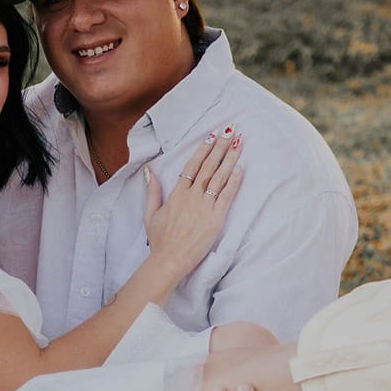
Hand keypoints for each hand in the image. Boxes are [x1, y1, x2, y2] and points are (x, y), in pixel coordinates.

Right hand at [142, 128, 242, 277]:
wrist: (169, 259)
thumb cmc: (160, 240)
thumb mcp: (150, 214)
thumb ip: (152, 191)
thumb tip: (149, 172)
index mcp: (177, 194)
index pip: (192, 166)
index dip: (203, 149)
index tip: (212, 136)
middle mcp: (191, 197)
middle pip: (208, 166)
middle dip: (220, 147)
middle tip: (230, 130)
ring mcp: (204, 207)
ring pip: (219, 177)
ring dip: (230, 159)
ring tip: (239, 143)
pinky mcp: (215, 219)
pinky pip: (226, 196)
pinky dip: (234, 182)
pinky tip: (241, 169)